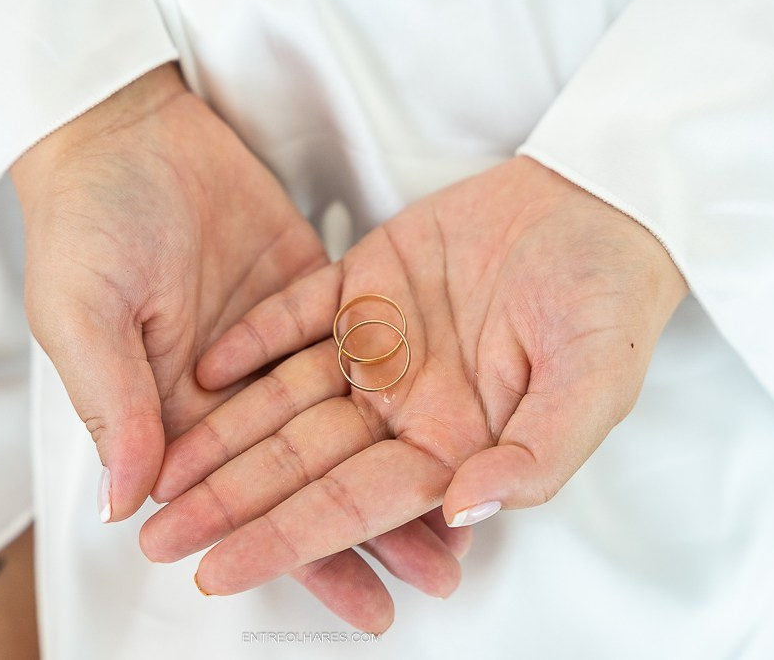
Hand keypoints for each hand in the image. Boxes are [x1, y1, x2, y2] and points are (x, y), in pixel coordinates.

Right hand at [12, 63, 468, 630]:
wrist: (126, 133)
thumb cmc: (84, 221)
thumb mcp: (83, 314)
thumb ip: (110, 404)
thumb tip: (124, 502)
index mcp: (171, 414)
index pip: (244, 503)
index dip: (299, 552)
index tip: (357, 600)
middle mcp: (233, 396)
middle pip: (312, 475)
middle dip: (372, 530)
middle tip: (434, 573)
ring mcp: (279, 349)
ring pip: (347, 425)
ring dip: (397, 470)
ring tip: (456, 518)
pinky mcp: (314, 297)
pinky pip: (360, 354)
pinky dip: (401, 391)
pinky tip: (443, 421)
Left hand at [142, 156, 686, 609]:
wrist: (597, 203)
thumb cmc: (611, 295)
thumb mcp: (597, 384)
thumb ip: (537, 456)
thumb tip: (463, 510)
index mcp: (453, 442)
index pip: (354, 504)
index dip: (286, 539)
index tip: (219, 571)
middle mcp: (405, 403)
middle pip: (301, 462)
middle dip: (230, 503)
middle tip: (162, 537)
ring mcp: (379, 346)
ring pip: (284, 398)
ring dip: (222, 432)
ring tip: (162, 471)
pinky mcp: (363, 286)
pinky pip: (295, 316)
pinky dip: (253, 339)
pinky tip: (206, 368)